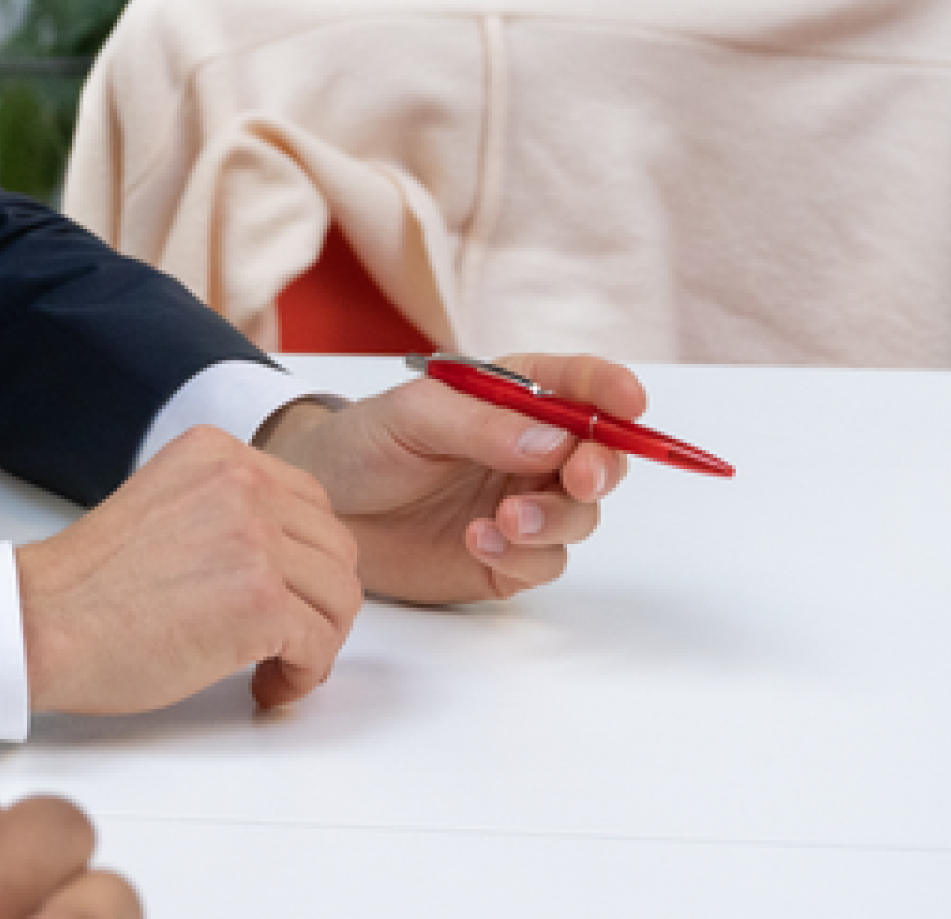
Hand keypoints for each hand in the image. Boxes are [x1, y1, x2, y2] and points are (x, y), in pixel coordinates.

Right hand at [14, 425, 361, 717]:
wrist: (40, 623)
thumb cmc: (89, 586)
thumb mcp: (168, 505)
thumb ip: (227, 510)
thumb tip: (288, 557)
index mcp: (218, 453)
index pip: (311, 504)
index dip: (306, 562)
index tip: (284, 596)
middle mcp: (243, 483)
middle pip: (337, 550)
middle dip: (319, 604)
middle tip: (285, 640)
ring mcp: (255, 539)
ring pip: (340, 598)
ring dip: (316, 643)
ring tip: (273, 667)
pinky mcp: (260, 601)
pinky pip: (320, 644)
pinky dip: (302, 675)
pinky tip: (266, 685)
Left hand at [253, 353, 642, 607]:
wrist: (321, 508)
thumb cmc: (362, 444)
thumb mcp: (411, 416)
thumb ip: (479, 425)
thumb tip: (553, 441)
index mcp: (511, 400)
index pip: (576, 387)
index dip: (610, 390)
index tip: (629, 401)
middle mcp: (529, 453)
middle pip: (598, 458)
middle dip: (600, 466)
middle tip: (578, 477)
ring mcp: (522, 506)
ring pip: (579, 516)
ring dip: (555, 518)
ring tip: (505, 518)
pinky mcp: (506, 559)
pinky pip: (544, 563)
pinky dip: (524, 555)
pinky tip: (479, 539)